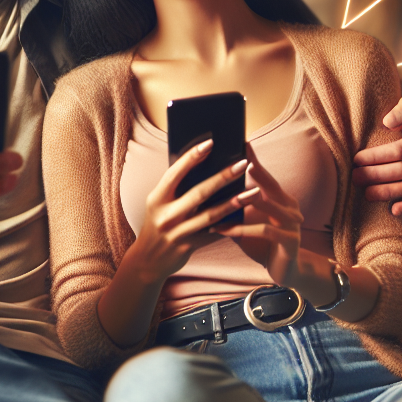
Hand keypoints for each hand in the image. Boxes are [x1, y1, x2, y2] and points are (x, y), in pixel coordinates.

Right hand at [126, 140, 257, 283]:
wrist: (148, 259)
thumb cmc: (157, 223)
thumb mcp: (159, 204)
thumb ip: (175, 188)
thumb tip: (202, 165)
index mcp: (157, 198)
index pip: (175, 173)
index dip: (192, 157)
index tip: (211, 143)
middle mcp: (166, 215)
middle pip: (198, 193)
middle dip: (222, 177)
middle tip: (243, 164)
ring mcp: (177, 232)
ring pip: (211, 215)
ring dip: (234, 202)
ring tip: (254, 191)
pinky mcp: (189, 246)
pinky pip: (214, 233)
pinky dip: (230, 224)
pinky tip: (247, 214)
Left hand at [212, 154, 310, 291]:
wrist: (286, 271)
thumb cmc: (263, 243)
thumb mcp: (249, 221)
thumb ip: (236, 204)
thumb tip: (207, 187)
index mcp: (281, 198)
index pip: (265, 174)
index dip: (253, 158)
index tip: (239, 142)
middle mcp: (290, 207)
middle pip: (268, 185)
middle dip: (252, 172)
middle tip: (230, 161)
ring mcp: (293, 224)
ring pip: (266, 206)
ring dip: (241, 201)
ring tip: (220, 195)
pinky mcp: (290, 242)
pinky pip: (264, 231)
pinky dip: (241, 229)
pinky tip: (221, 229)